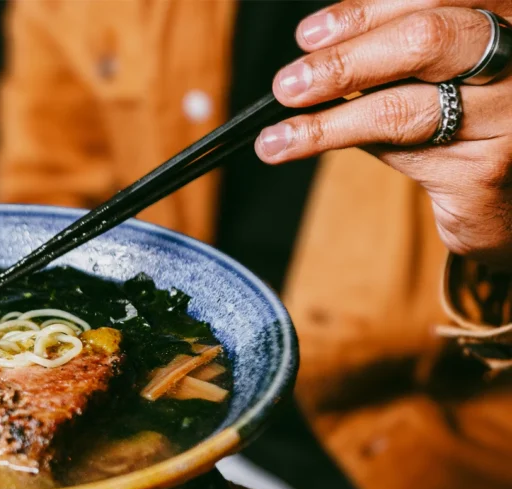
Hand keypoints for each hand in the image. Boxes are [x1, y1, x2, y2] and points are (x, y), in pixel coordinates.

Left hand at [255, 0, 511, 265]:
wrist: (509, 194)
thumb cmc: (464, 116)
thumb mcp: (437, 70)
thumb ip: (391, 49)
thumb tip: (315, 47)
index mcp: (505, 18)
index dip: (365, 12)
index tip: (310, 34)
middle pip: (424, 41)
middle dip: (343, 61)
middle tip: (287, 86)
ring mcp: (510, 112)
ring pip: (404, 107)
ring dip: (326, 122)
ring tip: (277, 137)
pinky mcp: (490, 168)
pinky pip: (405, 155)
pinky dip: (344, 149)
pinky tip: (301, 149)